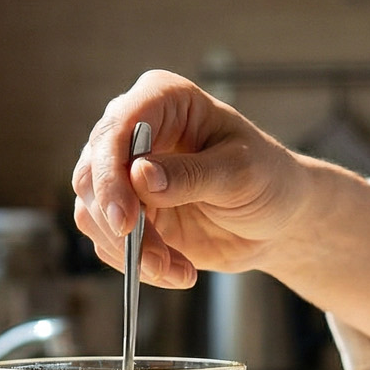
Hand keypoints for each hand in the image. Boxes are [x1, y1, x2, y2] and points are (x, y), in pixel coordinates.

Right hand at [71, 70, 310, 288]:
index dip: (111, 174)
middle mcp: (133, 131)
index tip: (126, 220)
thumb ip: (191, 175)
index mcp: (163, 99)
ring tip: (177, 270)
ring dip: (130, 251)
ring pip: (93, 212)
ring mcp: (124, 173)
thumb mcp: (240, 173)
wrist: (276, 220)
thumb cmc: (267, 179)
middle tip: (155, 261)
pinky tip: (177, 270)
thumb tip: (139, 176)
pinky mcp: (126, 212)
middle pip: (93, 173)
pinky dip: (136, 264)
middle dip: (119, 224)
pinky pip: (107, 240)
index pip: (116, 129)